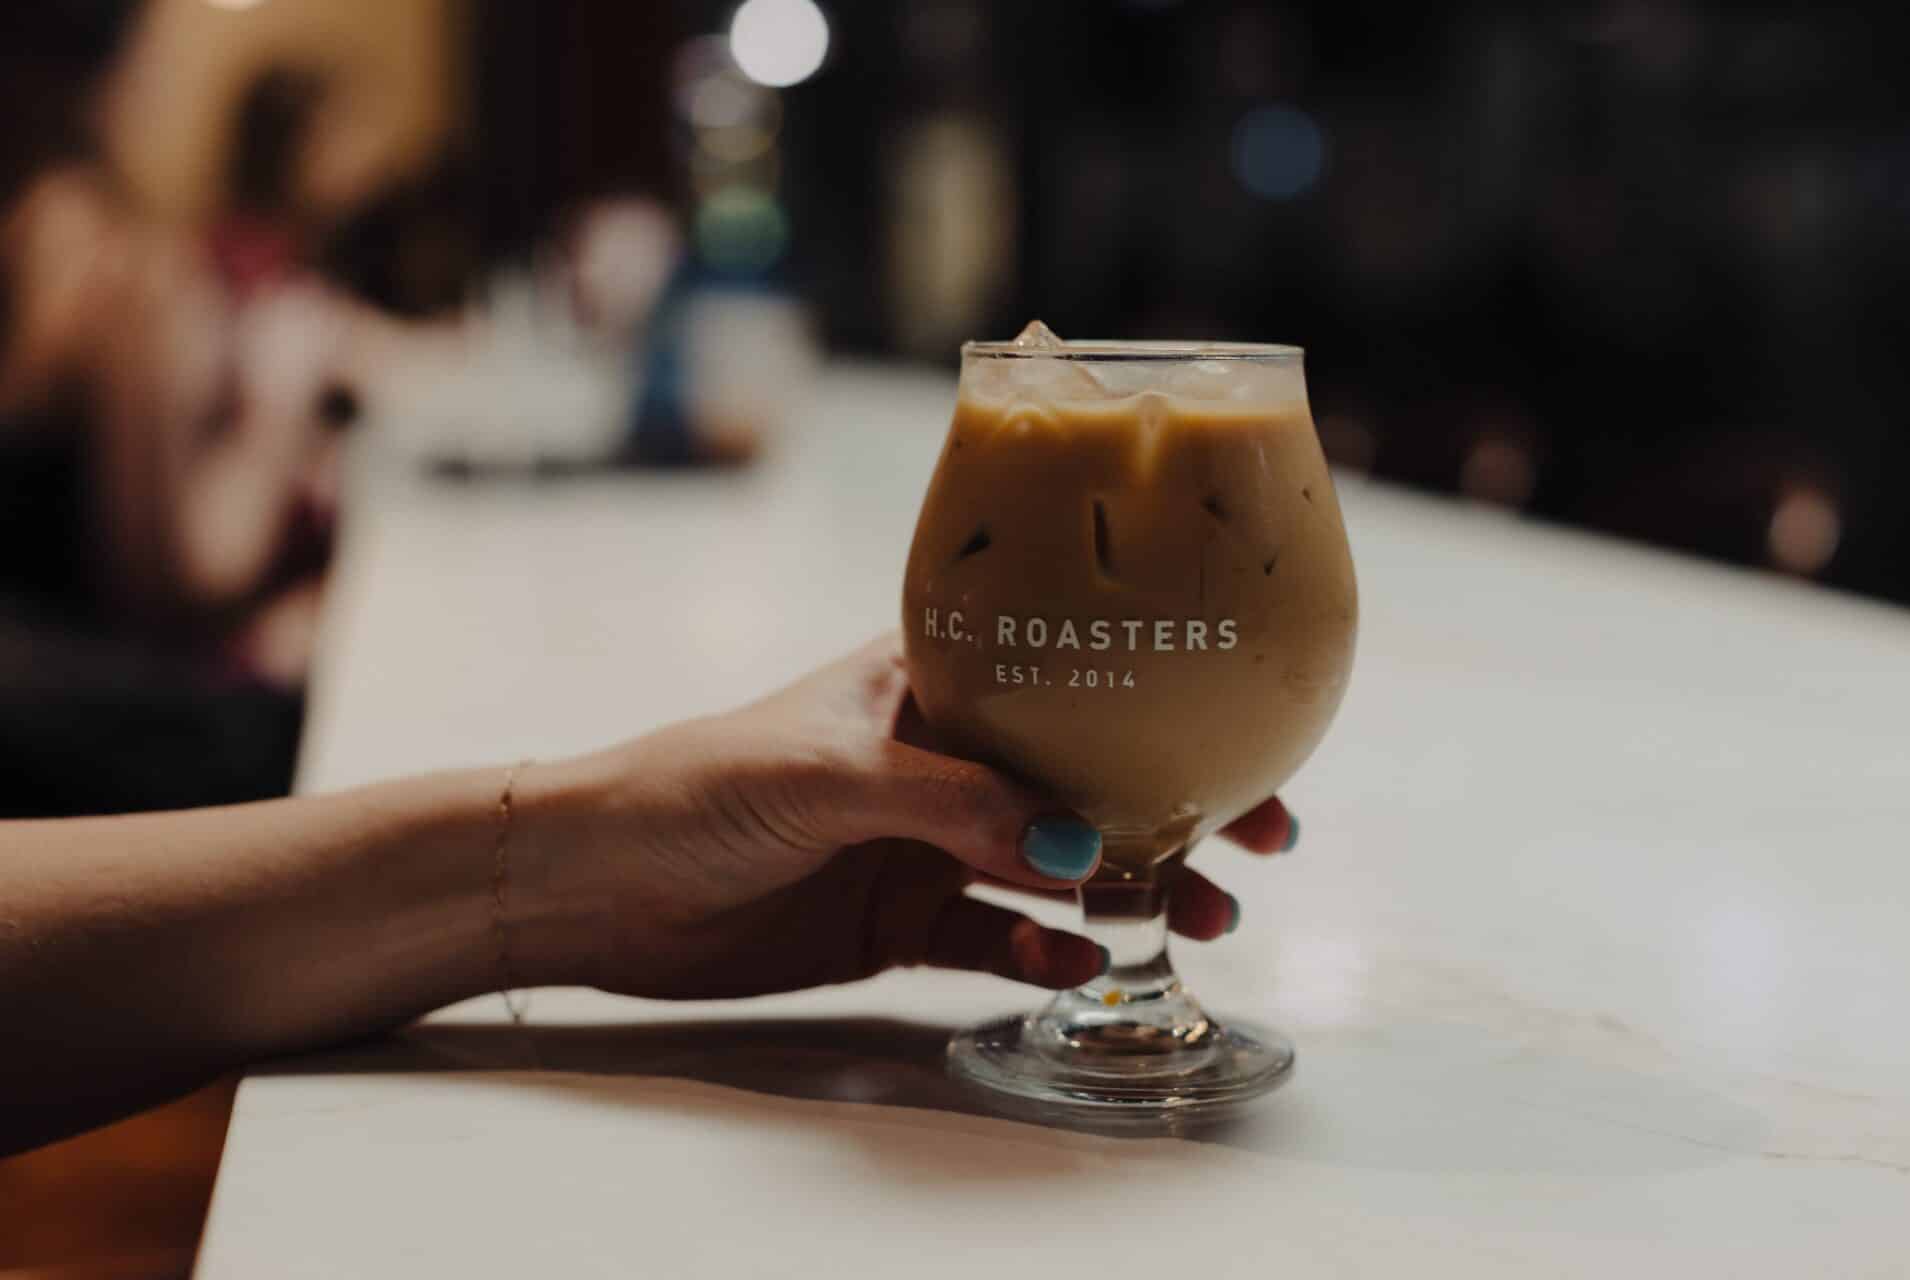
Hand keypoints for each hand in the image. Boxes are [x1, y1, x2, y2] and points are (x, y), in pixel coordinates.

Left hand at [525, 634, 1300, 1000]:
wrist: (596, 881)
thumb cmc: (697, 783)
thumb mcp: (832, 775)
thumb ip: (956, 806)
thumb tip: (1079, 852)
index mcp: (929, 682)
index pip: (1066, 685)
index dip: (1157, 709)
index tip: (1244, 744)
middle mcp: (942, 759)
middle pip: (1082, 780)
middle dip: (1171, 809)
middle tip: (1259, 843)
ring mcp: (924, 842)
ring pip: (1054, 867)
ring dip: (1128, 892)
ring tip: (1197, 921)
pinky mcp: (897, 920)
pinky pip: (996, 938)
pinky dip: (1044, 954)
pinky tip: (1086, 967)